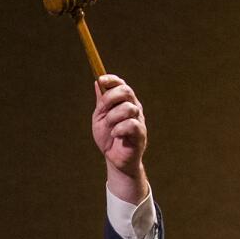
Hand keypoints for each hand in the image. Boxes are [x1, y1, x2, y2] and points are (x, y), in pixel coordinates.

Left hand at [92, 74, 148, 202]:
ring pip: (127, 108)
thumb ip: (101, 102)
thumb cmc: (108, 137)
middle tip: (102, 110)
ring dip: (112, 118)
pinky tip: (116, 135)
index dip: (112, 80)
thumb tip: (98, 82)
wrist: (114, 159)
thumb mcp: (100, 117)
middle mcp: (134, 108)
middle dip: (111, 98)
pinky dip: (118, 129)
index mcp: (124, 102)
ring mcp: (139, 120)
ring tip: (110, 128)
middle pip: (126, 91)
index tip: (101, 80)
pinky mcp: (141, 133)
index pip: (121, 85)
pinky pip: (131, 124)